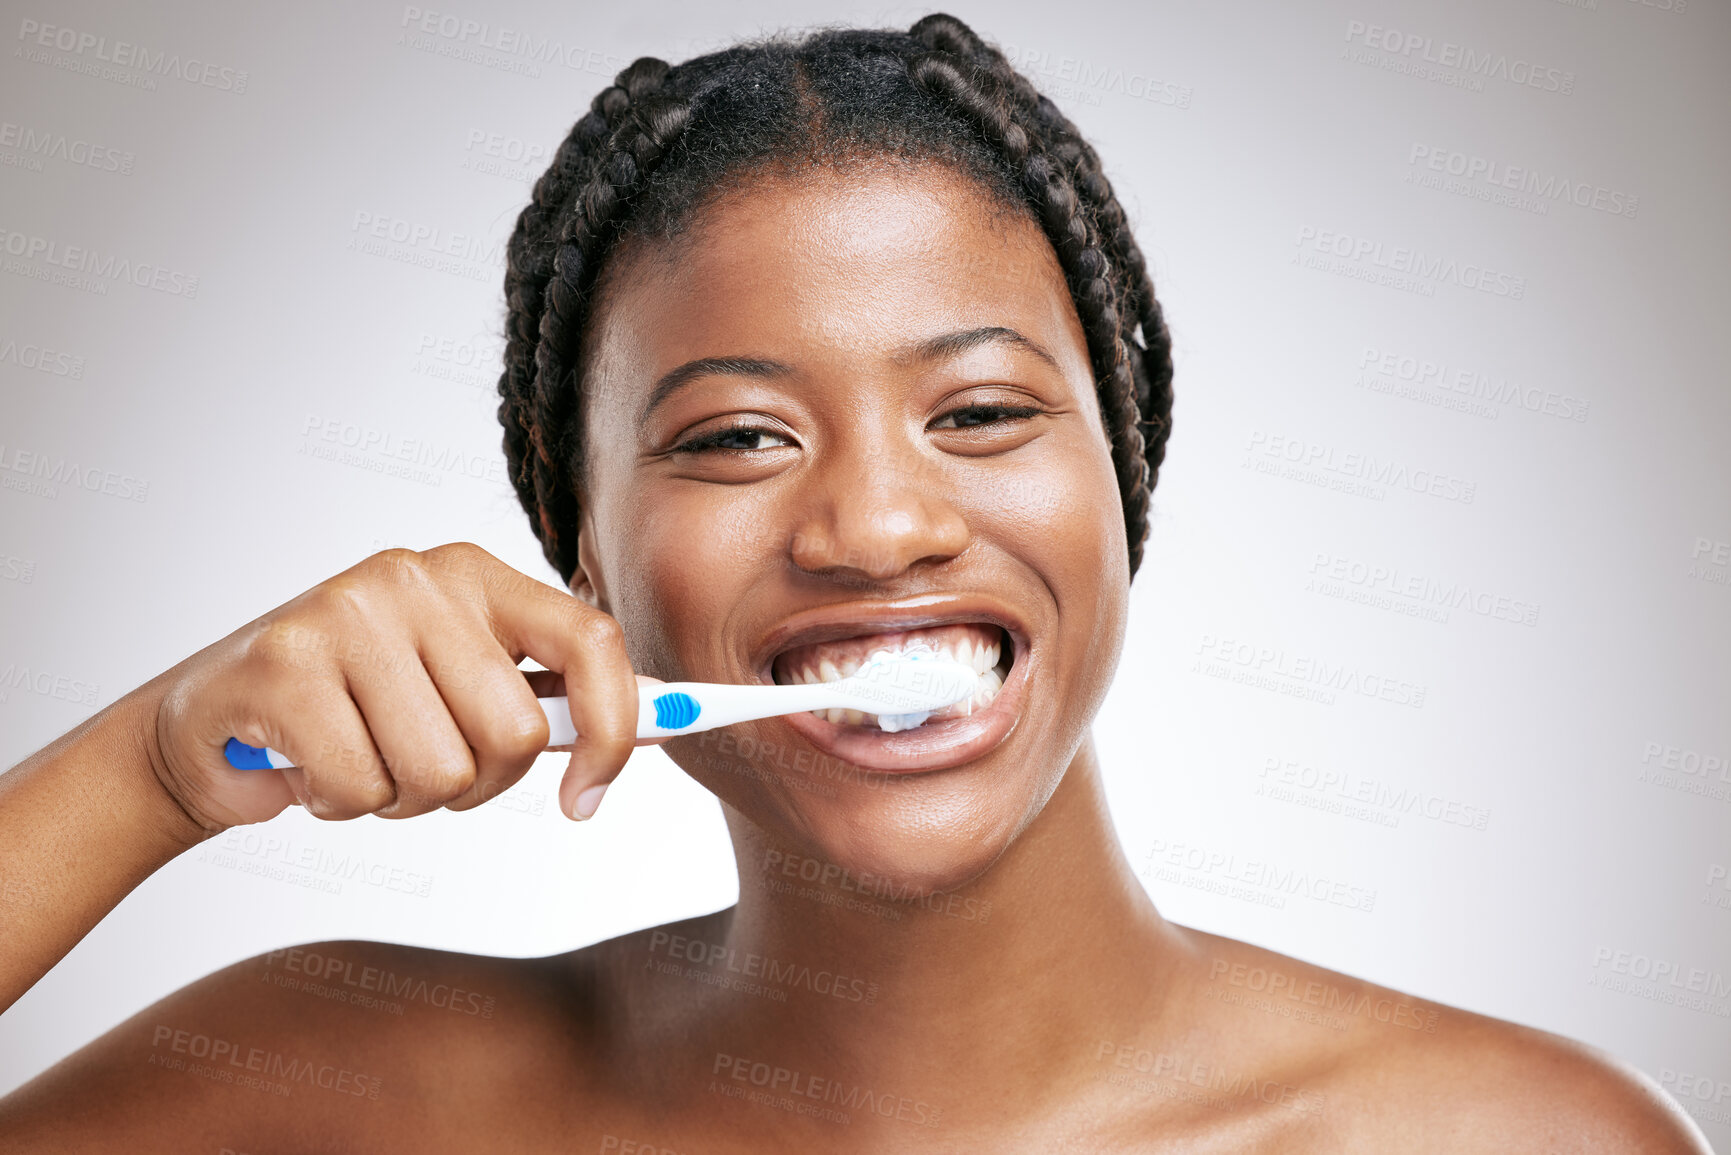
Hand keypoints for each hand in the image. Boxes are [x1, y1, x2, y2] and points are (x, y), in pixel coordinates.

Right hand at [148, 543, 657, 828]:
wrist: (216, 722)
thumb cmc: (360, 711)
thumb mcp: (462, 688)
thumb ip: (550, 697)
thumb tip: (669, 714)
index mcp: (478, 575)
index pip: (590, 640)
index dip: (614, 728)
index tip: (589, 797)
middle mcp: (420, 577)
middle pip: (513, 732)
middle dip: (475, 784)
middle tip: (422, 768)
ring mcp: (350, 611)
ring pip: (440, 770)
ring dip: (404, 799)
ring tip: (362, 759)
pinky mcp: (286, 661)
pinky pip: (363, 787)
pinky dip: (342, 804)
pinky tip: (311, 767)